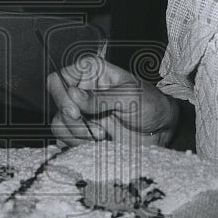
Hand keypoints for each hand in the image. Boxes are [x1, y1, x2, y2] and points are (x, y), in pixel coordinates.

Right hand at [46, 56, 178, 146]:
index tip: (76, 112)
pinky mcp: (82, 131)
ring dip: (78, 135)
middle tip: (97, 129)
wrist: (161, 130)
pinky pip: (66, 140)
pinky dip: (79, 145)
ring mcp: (81, 112)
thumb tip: (73, 94)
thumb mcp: (129, 97)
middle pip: (56, 105)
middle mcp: (81, 90)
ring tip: (103, 135)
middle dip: (74, 121)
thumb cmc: (150, 104)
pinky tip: (98, 144)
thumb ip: (100, 97)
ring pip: (59, 124)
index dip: (61, 96)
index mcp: (90, 72)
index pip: (58, 78)